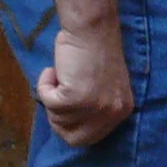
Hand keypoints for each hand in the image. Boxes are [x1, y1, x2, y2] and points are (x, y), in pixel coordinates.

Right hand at [35, 24, 130, 148]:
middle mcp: (113, 113)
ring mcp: (95, 107)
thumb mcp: (103, 87)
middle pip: (74, 138)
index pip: (91, 138)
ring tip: (61, 74)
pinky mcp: (76, 98)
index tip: (64, 107)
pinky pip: (47, 102)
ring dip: (51, 96)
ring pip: (57, 119)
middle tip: (57, 94)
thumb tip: (71, 126)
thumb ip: (94, 108)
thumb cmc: (93, 50)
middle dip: (58, 118)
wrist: (91, 28)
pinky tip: (54, 70)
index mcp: (122, 110)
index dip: (71, 126)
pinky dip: (44, 86)